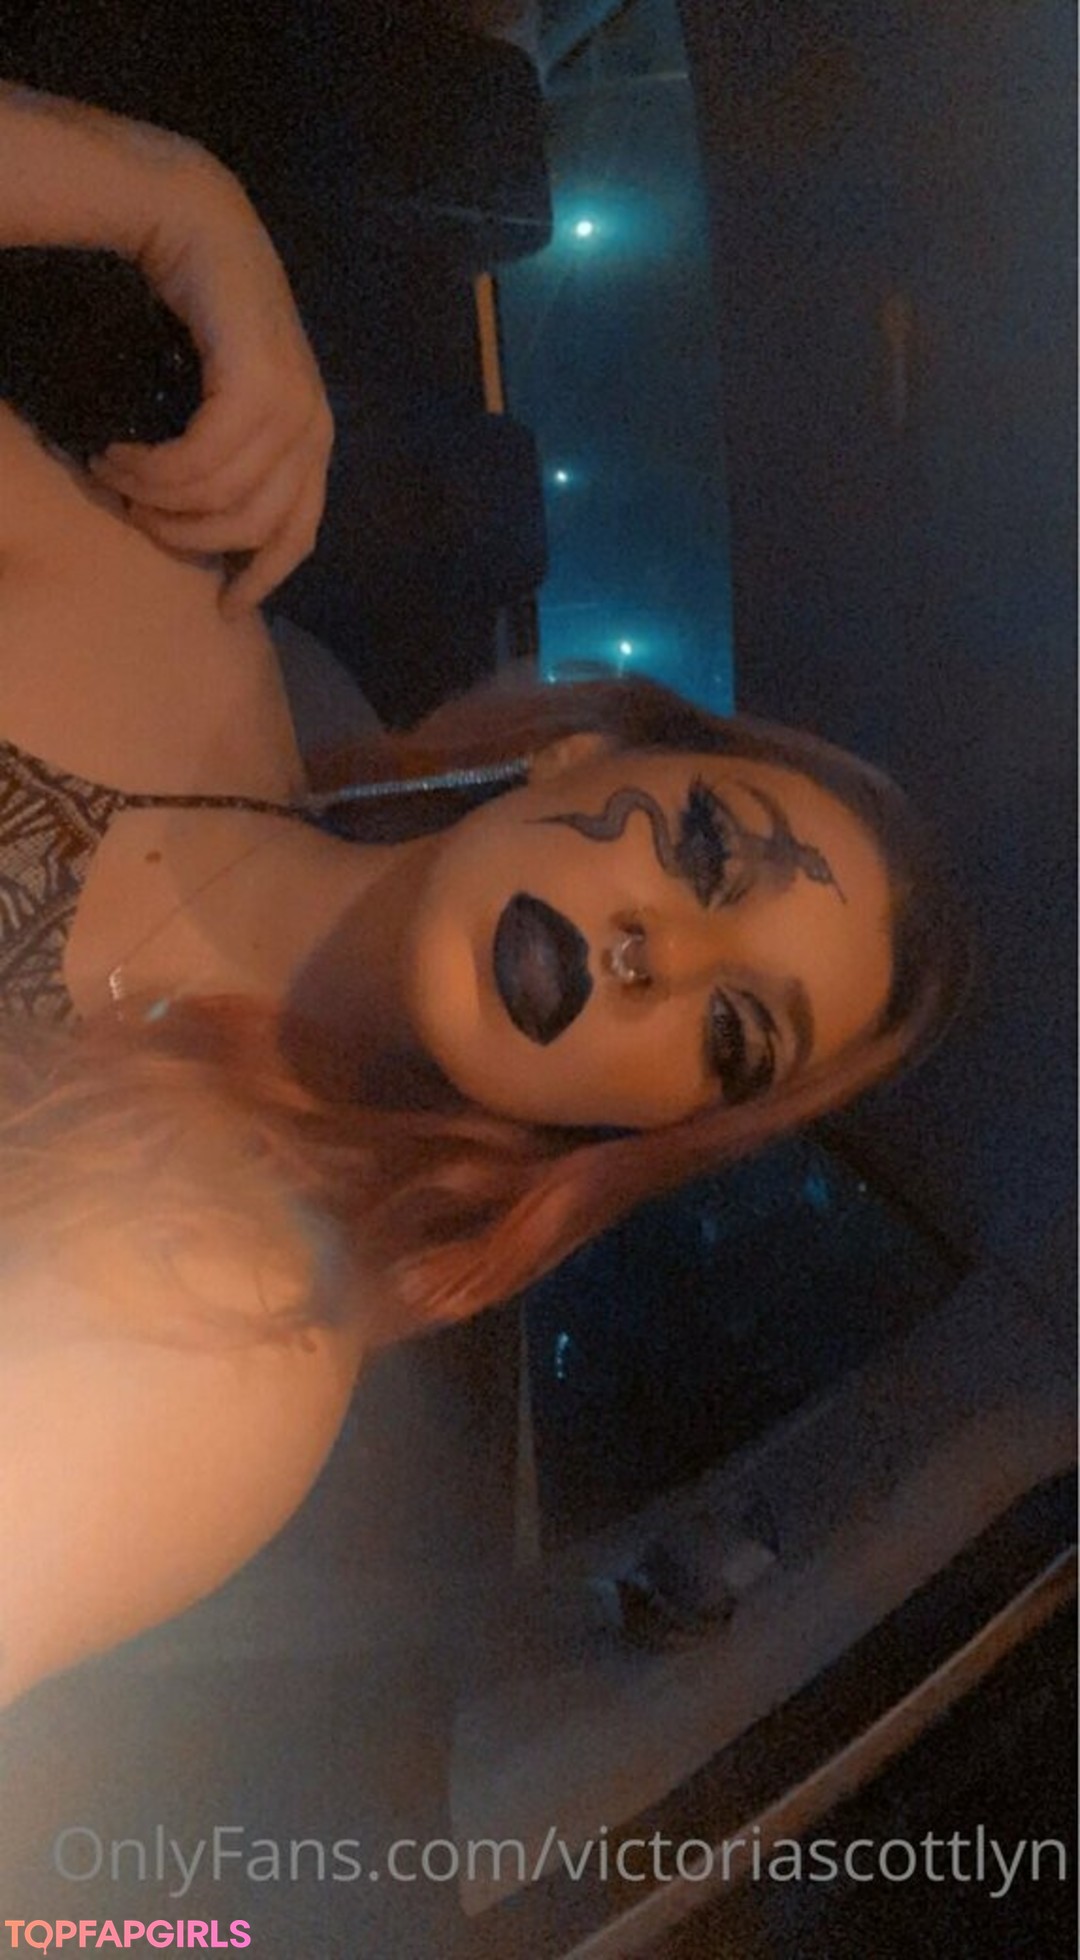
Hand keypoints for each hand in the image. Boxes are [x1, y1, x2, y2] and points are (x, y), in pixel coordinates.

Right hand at [87, 164, 333, 616]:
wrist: (203, 225)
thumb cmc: (209, 313)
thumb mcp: (230, 398)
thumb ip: (236, 455)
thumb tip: (205, 525)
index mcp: (314, 442)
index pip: (298, 534)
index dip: (261, 577)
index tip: (221, 607)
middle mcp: (313, 431)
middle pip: (249, 527)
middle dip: (185, 535)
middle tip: (129, 513)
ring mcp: (292, 407)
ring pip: (218, 497)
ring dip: (154, 496)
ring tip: (110, 473)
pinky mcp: (258, 387)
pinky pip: (200, 462)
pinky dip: (152, 468)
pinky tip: (118, 451)